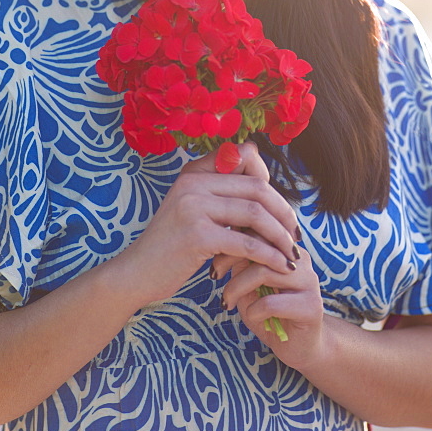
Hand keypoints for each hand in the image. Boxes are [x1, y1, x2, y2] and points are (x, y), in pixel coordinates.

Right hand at [122, 142, 300, 306]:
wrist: (135, 273)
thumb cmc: (170, 245)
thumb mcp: (191, 209)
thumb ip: (220, 194)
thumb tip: (260, 178)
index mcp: (194, 171)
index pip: (245, 157)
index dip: (269, 179)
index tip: (280, 207)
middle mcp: (193, 182)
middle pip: (256, 187)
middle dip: (283, 211)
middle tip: (296, 235)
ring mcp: (194, 207)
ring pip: (256, 213)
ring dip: (281, 236)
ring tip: (292, 254)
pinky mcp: (197, 235)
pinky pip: (247, 243)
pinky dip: (269, 255)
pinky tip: (281, 267)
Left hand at [212, 242, 326, 369]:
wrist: (301, 348)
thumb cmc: (271, 314)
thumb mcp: (250, 285)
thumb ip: (242, 265)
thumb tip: (222, 242)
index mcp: (288, 249)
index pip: (259, 230)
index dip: (232, 240)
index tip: (214, 260)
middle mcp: (301, 261)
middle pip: (261, 245)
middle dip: (231, 259)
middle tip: (215, 276)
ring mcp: (309, 283)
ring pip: (264, 272)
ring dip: (237, 287)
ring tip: (228, 301)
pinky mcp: (311, 307)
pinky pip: (271, 302)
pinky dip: (253, 310)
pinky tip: (251, 317)